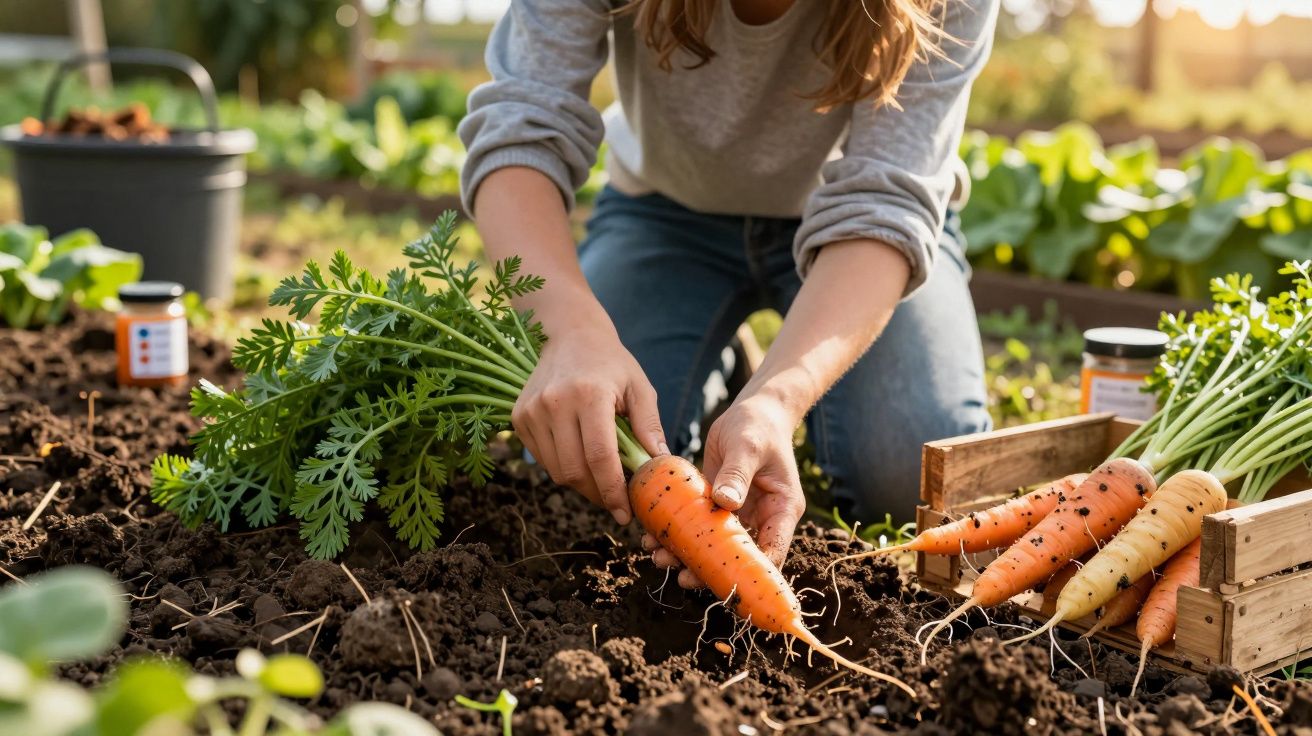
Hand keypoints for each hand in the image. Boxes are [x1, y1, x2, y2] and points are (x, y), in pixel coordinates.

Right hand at [513, 318, 666, 524]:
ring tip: (602, 480)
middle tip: (617, 502)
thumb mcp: (639, 386)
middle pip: (574, 470)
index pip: (599, 456)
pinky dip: (563, 468)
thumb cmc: (610, 362)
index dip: (613, 490)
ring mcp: (531, 411)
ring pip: (556, 471)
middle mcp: (554, 403)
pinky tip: (581, 458)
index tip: (625, 513)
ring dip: (581, 485)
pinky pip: (543, 460)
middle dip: (598, 494)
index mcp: (588, 394)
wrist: (568, 334)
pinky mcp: (518, 418)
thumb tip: (660, 464)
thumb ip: (649, 425)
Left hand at [643, 392, 806, 588]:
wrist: (753, 410)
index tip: (724, 583)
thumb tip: (726, 503)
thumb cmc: (758, 425)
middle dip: (709, 568)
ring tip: (658, 557)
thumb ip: (737, 474)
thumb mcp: (748, 446)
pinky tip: (654, 536)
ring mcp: (740, 513)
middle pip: (739, 555)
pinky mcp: (718, 504)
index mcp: (782, 509)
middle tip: (680, 577)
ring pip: (715, 544)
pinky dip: (679, 532)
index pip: (772, 551)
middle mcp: (763, 518)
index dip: (751, 572)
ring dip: (687, 554)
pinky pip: (698, 525)